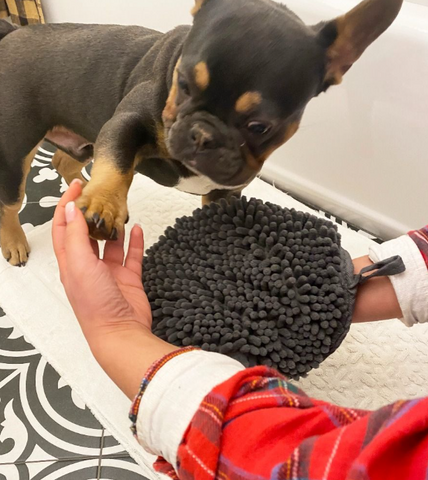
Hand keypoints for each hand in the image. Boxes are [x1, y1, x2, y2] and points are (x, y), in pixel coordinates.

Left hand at [52, 179, 151, 347]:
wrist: (120, 331)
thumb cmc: (95, 303)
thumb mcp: (79, 264)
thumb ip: (75, 235)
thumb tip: (71, 208)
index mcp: (70, 262)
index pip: (64, 227)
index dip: (67, 205)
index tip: (76, 185)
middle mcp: (88, 266)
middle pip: (87, 233)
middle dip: (91, 212)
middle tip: (99, 193)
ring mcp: (109, 272)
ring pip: (110, 242)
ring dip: (113, 226)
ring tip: (119, 210)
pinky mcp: (128, 278)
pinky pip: (132, 255)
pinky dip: (135, 242)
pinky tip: (138, 229)